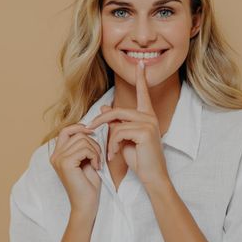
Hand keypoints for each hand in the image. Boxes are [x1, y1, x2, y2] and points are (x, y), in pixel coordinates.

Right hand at [50, 124, 102, 215]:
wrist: (86, 204)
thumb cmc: (88, 184)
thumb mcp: (86, 159)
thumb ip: (84, 145)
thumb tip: (90, 127)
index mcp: (58, 154)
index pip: (65, 130)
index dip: (79, 127)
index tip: (92, 132)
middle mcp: (55, 156)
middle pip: (77, 134)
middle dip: (93, 143)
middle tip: (98, 158)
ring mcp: (59, 159)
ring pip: (82, 140)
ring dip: (95, 150)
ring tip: (97, 163)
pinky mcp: (65, 163)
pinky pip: (85, 149)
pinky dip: (95, 156)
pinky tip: (96, 167)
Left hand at [86, 60, 168, 185]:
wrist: (152, 176)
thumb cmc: (139, 159)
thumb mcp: (124, 138)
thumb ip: (116, 122)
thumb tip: (104, 106)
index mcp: (147, 116)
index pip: (143, 93)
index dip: (141, 78)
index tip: (140, 64)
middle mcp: (149, 116)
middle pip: (117, 110)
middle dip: (101, 120)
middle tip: (89, 128)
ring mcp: (148, 123)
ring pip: (116, 123)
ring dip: (108, 139)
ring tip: (110, 152)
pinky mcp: (145, 131)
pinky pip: (118, 132)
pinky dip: (112, 145)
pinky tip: (115, 155)